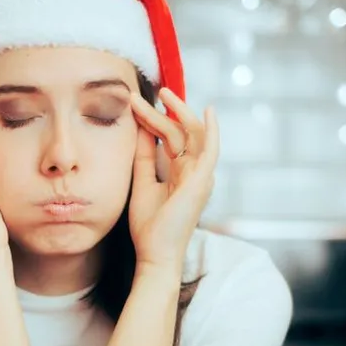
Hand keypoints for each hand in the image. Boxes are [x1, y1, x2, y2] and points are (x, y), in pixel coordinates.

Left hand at [128, 87, 218, 273]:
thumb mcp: (142, 182)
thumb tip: (140, 129)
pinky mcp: (201, 181)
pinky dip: (211, 130)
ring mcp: (200, 176)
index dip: (153, 119)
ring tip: (164, 94)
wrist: (154, 253)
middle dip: (164, 111)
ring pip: (192, 135)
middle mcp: (194, 171)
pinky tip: (208, 112)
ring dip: (179, 113)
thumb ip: (144, 157)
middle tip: (148, 92)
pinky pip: (210, 150)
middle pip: (180, 132)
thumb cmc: (149, 225)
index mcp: (181, 172)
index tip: (134, 105)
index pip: (169, 137)